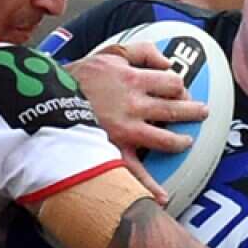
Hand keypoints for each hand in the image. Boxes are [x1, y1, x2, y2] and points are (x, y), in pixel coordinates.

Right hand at [65, 42, 207, 203]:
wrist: (46, 100)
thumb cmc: (78, 76)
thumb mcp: (110, 52)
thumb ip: (142, 51)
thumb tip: (167, 61)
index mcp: (134, 79)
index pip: (172, 82)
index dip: (180, 86)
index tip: (179, 90)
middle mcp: (135, 105)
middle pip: (176, 108)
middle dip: (192, 111)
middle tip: (201, 113)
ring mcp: (126, 130)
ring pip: (166, 139)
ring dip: (180, 142)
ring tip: (185, 142)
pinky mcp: (113, 150)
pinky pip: (136, 171)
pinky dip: (150, 187)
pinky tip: (162, 196)